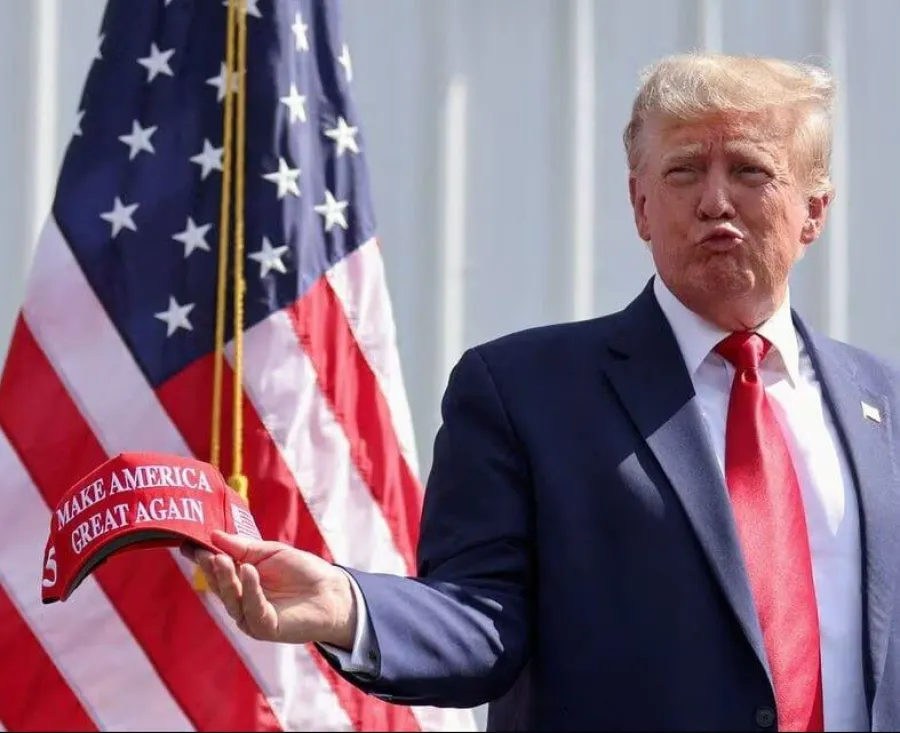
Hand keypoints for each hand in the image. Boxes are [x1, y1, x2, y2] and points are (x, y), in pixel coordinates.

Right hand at [182, 530, 356, 648]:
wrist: (331, 591)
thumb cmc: (302, 570)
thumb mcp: (270, 552)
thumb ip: (243, 547)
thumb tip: (213, 535)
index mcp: (240, 582)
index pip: (216, 570)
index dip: (202, 558)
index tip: (188, 544)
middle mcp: (241, 601)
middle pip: (220, 586)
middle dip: (210, 568)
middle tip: (203, 551)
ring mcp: (251, 617)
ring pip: (232, 599)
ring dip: (226, 579)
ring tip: (221, 559)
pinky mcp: (265, 628)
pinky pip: (253, 609)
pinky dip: (250, 590)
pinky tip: (248, 571)